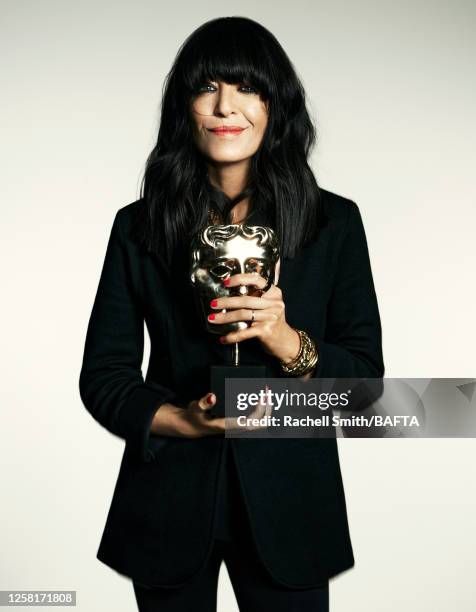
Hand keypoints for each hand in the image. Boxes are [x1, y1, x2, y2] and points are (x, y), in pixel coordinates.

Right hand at [150, 388, 273, 436]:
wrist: (192, 426)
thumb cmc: (195, 417)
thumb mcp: (196, 409)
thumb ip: (203, 403)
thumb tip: (212, 396)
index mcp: (229, 426)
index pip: (252, 420)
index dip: (260, 408)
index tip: (262, 394)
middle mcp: (237, 428)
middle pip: (262, 424)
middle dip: (268, 407)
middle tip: (267, 390)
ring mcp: (239, 427)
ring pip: (261, 422)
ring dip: (267, 408)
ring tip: (266, 392)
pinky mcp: (239, 423)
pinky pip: (257, 420)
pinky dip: (262, 409)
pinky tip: (261, 398)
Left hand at [208, 264, 300, 363]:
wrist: (284, 340)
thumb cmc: (271, 320)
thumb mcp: (268, 304)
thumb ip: (255, 296)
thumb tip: (229, 289)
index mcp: (273, 292)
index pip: (256, 280)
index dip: (239, 279)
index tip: (225, 283)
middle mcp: (274, 303)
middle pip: (246, 299)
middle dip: (226, 302)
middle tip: (213, 304)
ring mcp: (271, 317)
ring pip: (243, 314)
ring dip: (225, 317)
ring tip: (213, 319)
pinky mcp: (267, 331)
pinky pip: (245, 332)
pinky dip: (232, 336)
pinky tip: (223, 338)